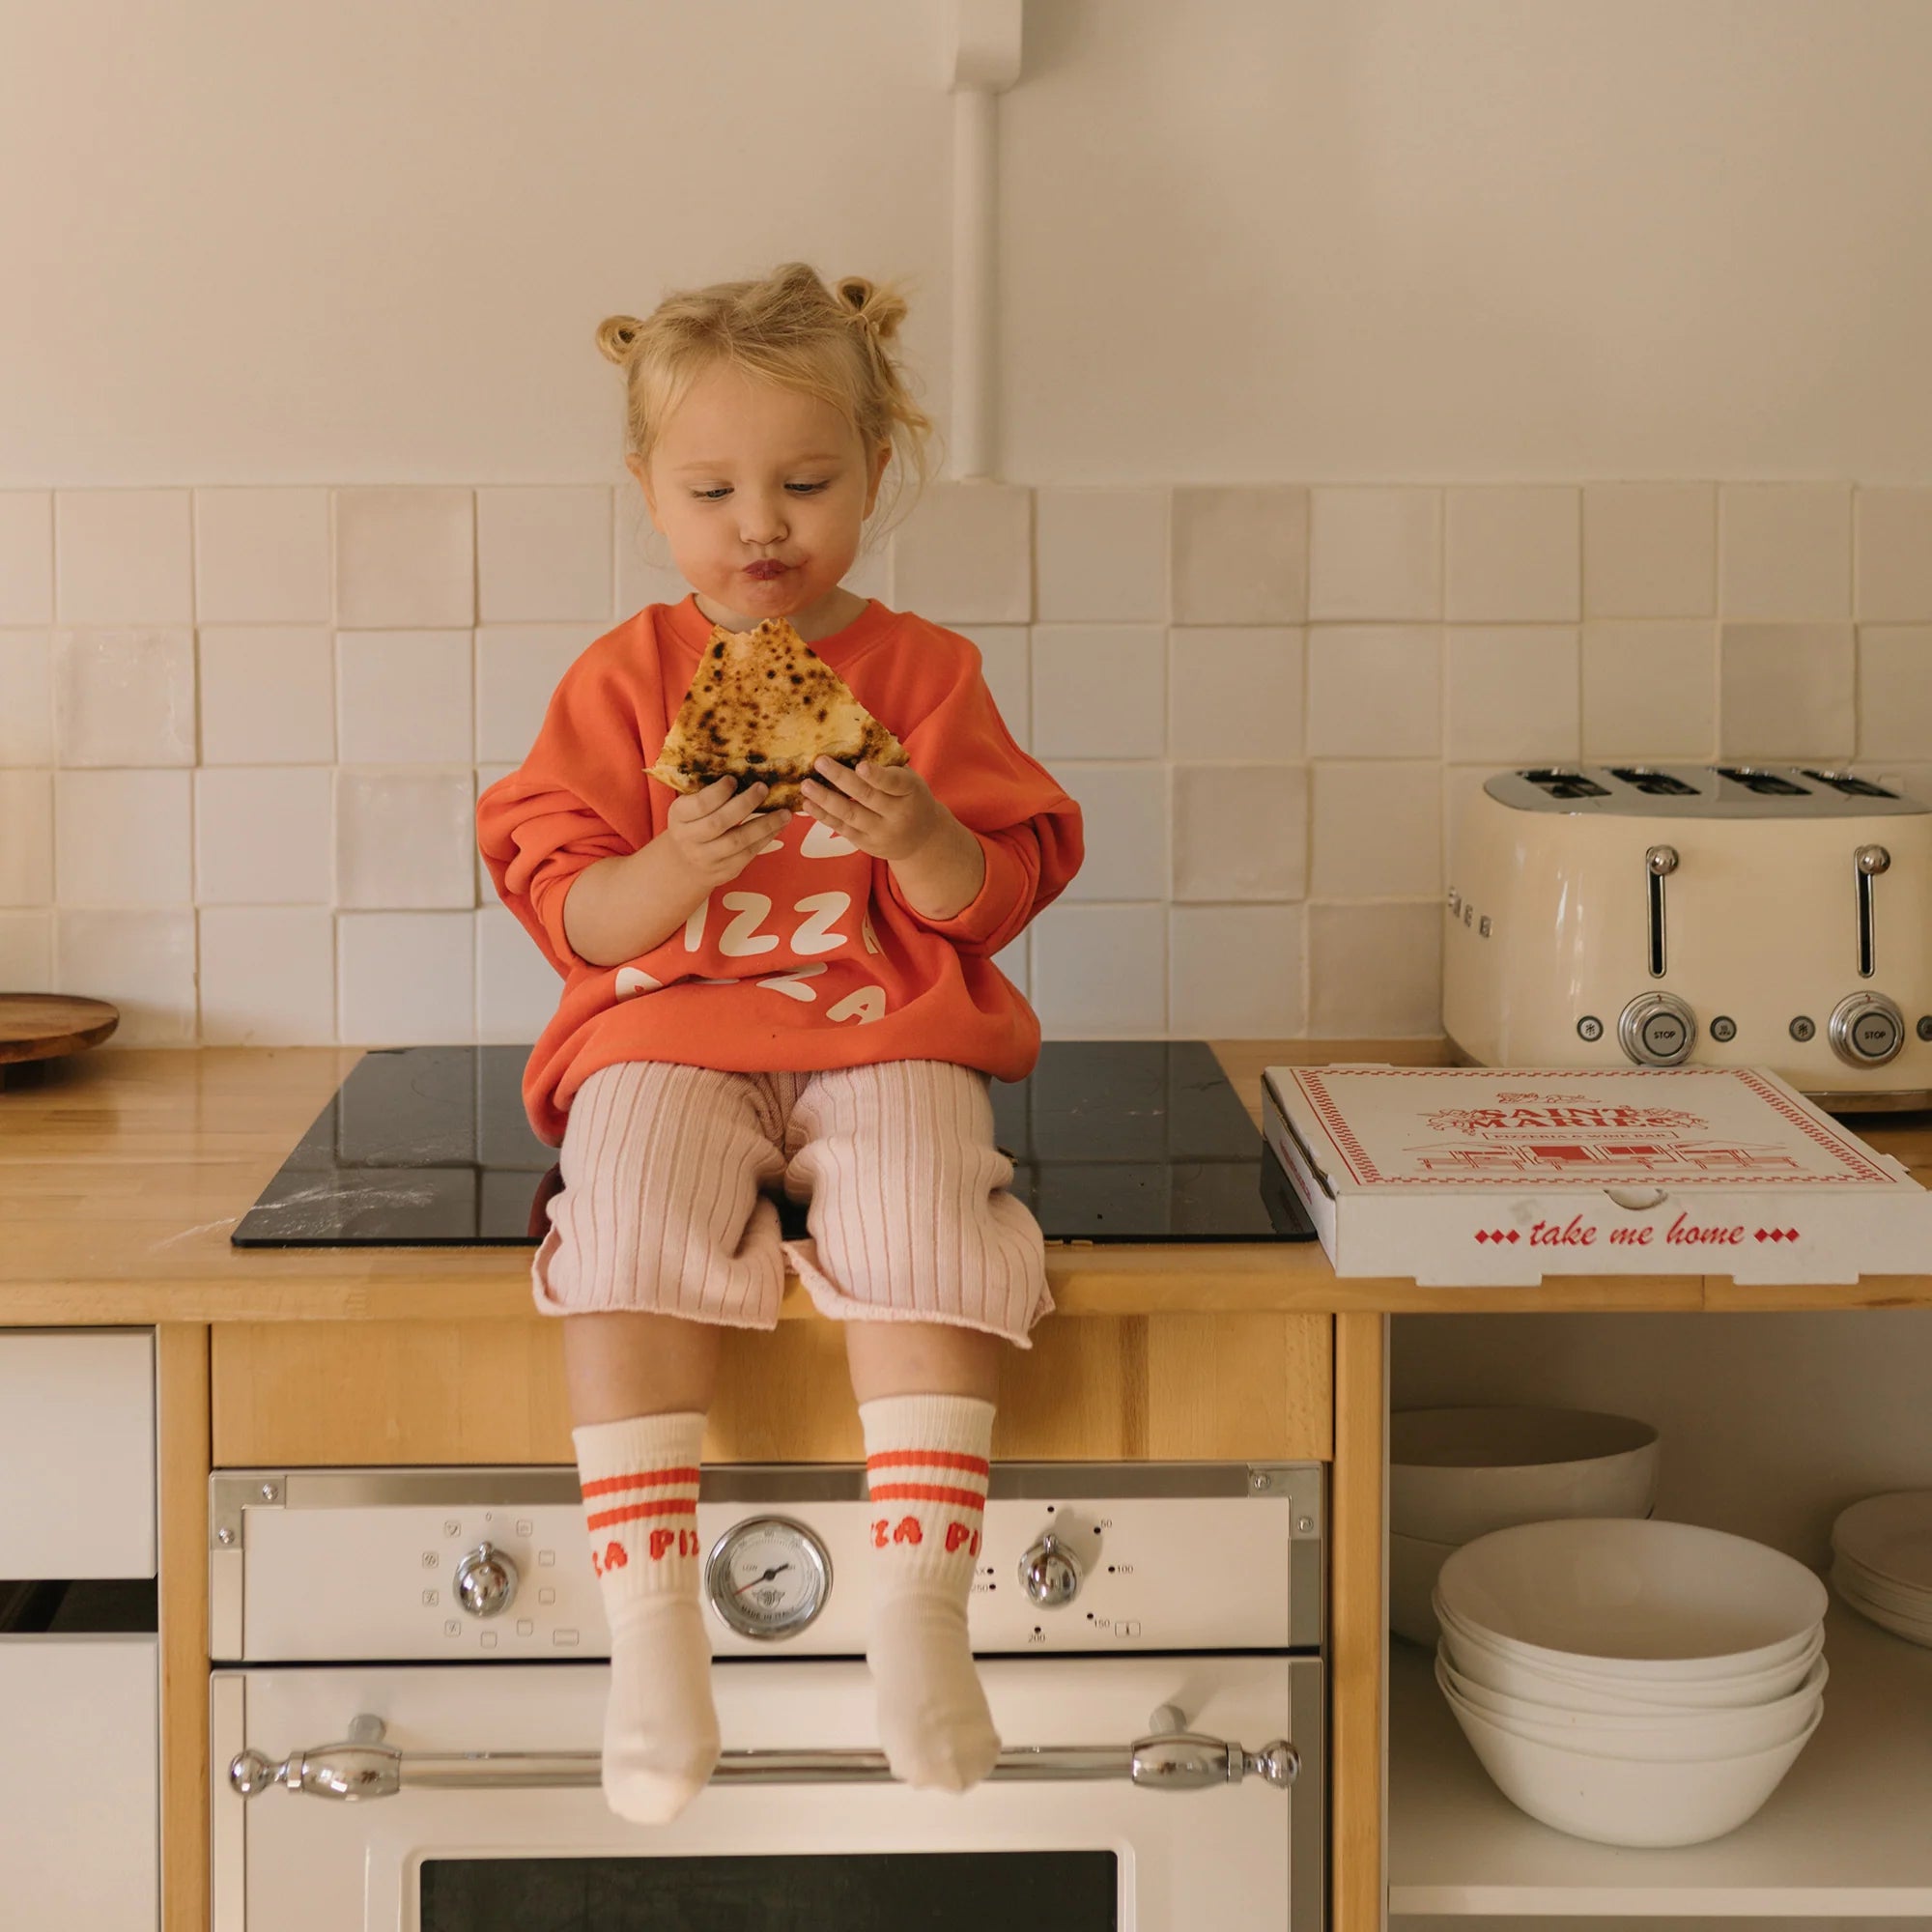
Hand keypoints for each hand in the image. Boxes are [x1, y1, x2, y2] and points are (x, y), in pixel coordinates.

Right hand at [663, 776, 789, 886]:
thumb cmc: (691, 825)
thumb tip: (743, 769)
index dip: (718, 792)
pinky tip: (778, 826)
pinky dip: (766, 838)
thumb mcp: (688, 807)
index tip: (734, 779)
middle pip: (719, 823)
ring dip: (765, 825)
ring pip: (738, 841)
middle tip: (763, 788)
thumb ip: (707, 792)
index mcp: (678, 816)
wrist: (684, 864)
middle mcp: (689, 839)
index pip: (699, 805)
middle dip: (745, 804)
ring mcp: (707, 858)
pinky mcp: (724, 871)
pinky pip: (748, 854)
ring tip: (784, 813)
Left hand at [798, 756, 948, 862]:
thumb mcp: (909, 779)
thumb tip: (861, 735)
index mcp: (910, 792)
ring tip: (806, 785)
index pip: (894, 783)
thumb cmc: (910, 798)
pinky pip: (842, 828)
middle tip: (820, 762)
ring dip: (825, 799)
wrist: (922, 838)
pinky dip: (823, 816)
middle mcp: (897, 814)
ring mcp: (881, 832)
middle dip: (841, 779)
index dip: (877, 776)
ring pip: (850, 814)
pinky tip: (808, 803)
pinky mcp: (866, 844)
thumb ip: (888, 764)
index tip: (861, 766)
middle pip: (867, 796)